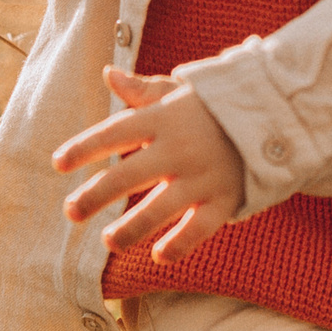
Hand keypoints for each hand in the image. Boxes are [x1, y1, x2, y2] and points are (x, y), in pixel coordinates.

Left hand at [52, 67, 243, 263]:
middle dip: (96, 194)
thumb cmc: (213, 108)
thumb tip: (108, 74)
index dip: (85, 147)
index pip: (115, 132)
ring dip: (131, 227)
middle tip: (70, 211)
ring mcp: (202, 176)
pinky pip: (200, 227)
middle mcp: (179, 148)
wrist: (273, 116)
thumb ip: (142, 90)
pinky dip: (180, 243)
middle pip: (129, 174)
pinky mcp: (224, 199)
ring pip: (160, 207)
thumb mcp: (178, 93)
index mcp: (163, 119)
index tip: (58, 163)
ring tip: (108, 241)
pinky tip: (158, 256)